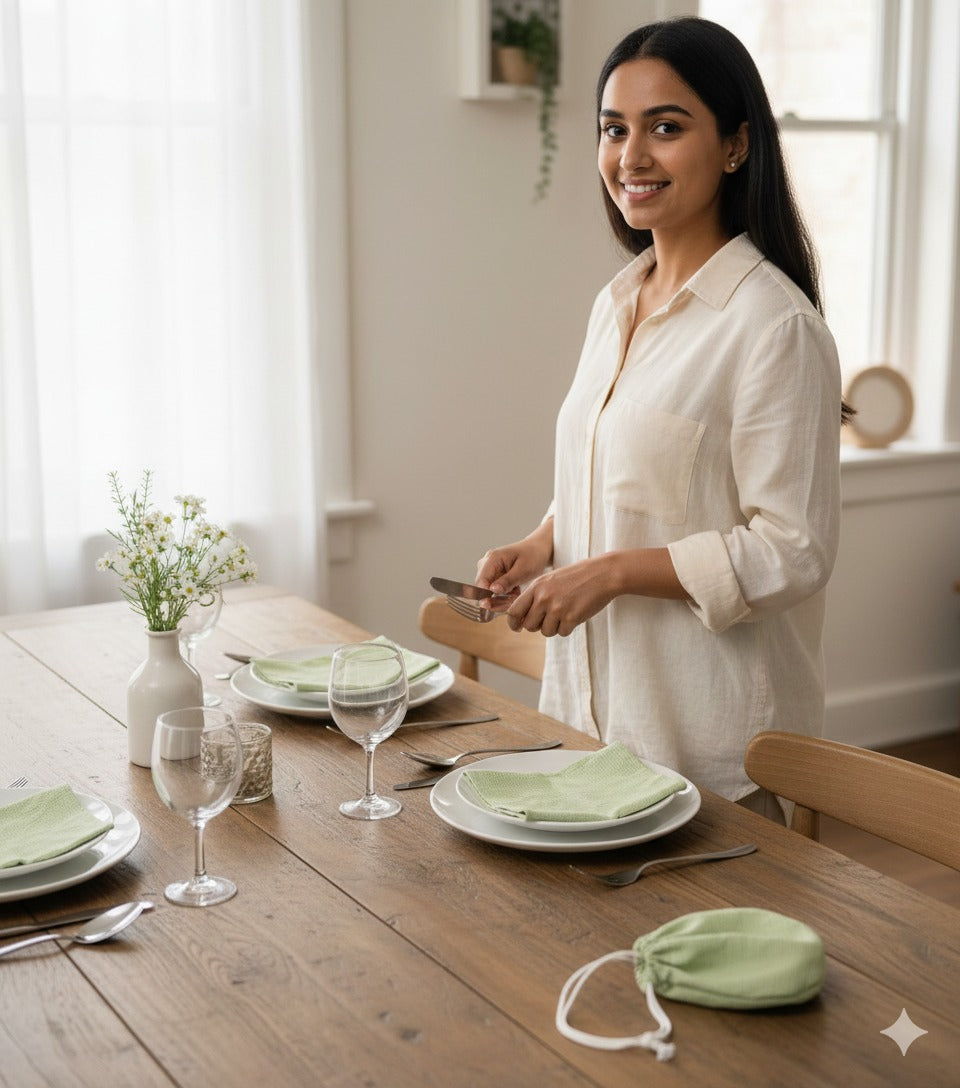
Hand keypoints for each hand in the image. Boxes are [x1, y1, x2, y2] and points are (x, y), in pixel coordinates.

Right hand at [475, 519, 553, 599]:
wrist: (539, 549)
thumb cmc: (533, 556)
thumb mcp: (523, 570)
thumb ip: (508, 580)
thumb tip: (492, 590)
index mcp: (492, 558)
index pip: (481, 581)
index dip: (485, 595)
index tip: (497, 604)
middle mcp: (487, 563)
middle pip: (483, 588)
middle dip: (497, 598)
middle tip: (513, 599)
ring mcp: (490, 569)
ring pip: (489, 591)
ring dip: (502, 597)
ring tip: (517, 593)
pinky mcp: (494, 575)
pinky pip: (495, 590)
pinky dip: (505, 594)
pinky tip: (515, 591)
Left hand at [504, 557, 619, 636]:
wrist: (603, 574)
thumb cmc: (577, 577)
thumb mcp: (551, 580)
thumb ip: (536, 595)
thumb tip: (523, 617)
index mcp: (536, 587)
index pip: (514, 611)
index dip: (513, 623)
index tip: (517, 627)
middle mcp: (544, 598)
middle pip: (529, 625)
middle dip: (537, 626)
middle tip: (549, 618)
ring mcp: (557, 608)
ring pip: (546, 631)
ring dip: (554, 627)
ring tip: (565, 613)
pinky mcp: (571, 617)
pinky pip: (562, 632)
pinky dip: (568, 627)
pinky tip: (575, 613)